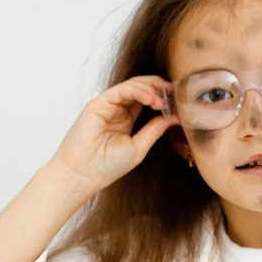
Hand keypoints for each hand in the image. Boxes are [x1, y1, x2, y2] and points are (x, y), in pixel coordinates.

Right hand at [49, 75, 177, 194]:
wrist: (83, 175)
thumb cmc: (107, 166)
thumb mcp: (139, 147)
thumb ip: (154, 130)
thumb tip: (174, 117)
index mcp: (126, 119)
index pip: (146, 99)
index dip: (162, 97)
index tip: (178, 100)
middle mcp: (116, 109)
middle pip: (140, 88)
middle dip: (159, 87)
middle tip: (174, 93)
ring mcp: (107, 106)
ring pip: (132, 86)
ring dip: (150, 89)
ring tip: (162, 101)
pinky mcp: (98, 104)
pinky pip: (120, 91)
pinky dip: (137, 91)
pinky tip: (151, 99)